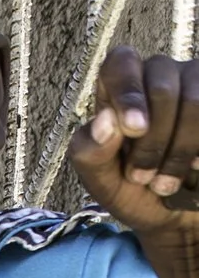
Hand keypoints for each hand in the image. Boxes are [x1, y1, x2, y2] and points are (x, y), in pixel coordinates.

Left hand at [71, 45, 198, 239]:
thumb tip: (105, 121)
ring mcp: (195, 82)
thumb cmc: (134, 192)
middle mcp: (159, 76)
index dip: (128, 92)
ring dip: (179, 153)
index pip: (122, 63)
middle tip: (142, 177)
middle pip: (162, 88)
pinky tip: (195, 168)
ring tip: (166, 183)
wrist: (175, 215)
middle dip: (153, 143)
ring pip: (195, 102)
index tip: (133, 129)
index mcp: (120, 88)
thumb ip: (90, 153)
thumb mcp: (101, 182)